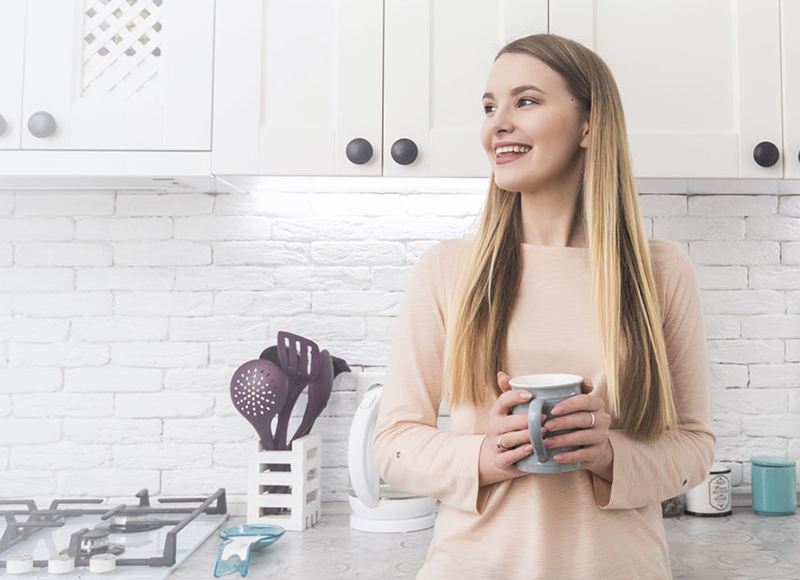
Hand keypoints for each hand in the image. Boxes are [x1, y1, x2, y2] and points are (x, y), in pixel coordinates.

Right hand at [478, 371, 546, 486]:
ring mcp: (495, 444)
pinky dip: (520, 453)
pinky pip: (508, 456)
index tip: (531, 395)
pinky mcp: (500, 460)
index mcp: (497, 412)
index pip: (502, 401)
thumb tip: (501, 374)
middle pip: (506, 422)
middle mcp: (493, 427)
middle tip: (543, 417)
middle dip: (525, 420)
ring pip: (508, 439)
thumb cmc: (508, 429)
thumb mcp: (507, 411)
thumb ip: (509, 394)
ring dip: (525, 436)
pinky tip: (531, 448)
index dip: (515, 397)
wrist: (495, 457)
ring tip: (542, 433)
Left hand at [541, 379, 612, 477]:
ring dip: (564, 440)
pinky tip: (556, 457)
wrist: (590, 446)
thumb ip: (569, 392)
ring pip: (584, 437)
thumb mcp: (575, 406)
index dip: (569, 405)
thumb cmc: (576, 420)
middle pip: (583, 419)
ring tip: (547, 442)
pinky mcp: (598, 453)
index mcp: (596, 404)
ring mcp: (602, 437)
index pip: (585, 400)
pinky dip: (569, 456)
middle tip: (546, 426)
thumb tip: (566, 383)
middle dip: (564, 422)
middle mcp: (603, 419)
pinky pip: (584, 455)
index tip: (553, 410)